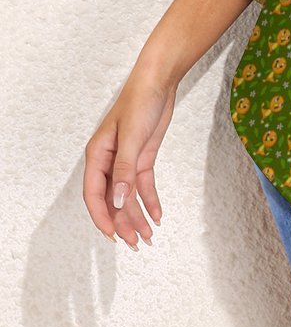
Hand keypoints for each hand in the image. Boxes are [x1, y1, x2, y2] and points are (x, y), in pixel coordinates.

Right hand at [83, 70, 175, 248]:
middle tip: (135, 243)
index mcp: (97, 156)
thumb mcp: (132, 137)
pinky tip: (157, 216)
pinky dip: (150, 201)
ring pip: (128, 196)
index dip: (102, 216)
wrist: (159, 82)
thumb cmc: (140, 102)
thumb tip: (118, 201)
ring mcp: (126, 160)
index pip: (95, 194)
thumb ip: (125, 170)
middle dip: (123, 222)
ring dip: (137, 216)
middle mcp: (109, 161)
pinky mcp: (143, 157)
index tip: (113, 235)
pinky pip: (143, 185)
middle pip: (112, 199)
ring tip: (148, 236)